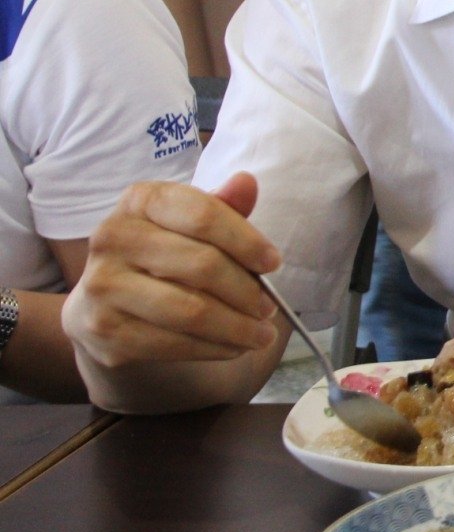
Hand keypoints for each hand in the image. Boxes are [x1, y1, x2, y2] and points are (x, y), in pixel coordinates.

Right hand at [62, 173, 281, 370]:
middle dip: (247, 292)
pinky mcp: (103, 329)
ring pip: (190, 311)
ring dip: (236, 327)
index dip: (246, 241)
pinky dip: (212, 348)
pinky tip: (232, 347)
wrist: (106, 300)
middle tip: (269, 309)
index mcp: (140, 200)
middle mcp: (112, 237)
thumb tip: (246, 183)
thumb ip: (223, 206)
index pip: (204, 215)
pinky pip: (172, 343)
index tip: (274, 263)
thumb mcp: (192, 222)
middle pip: (202, 265)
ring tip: (261, 335)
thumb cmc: (164, 251)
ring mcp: (102, 285)